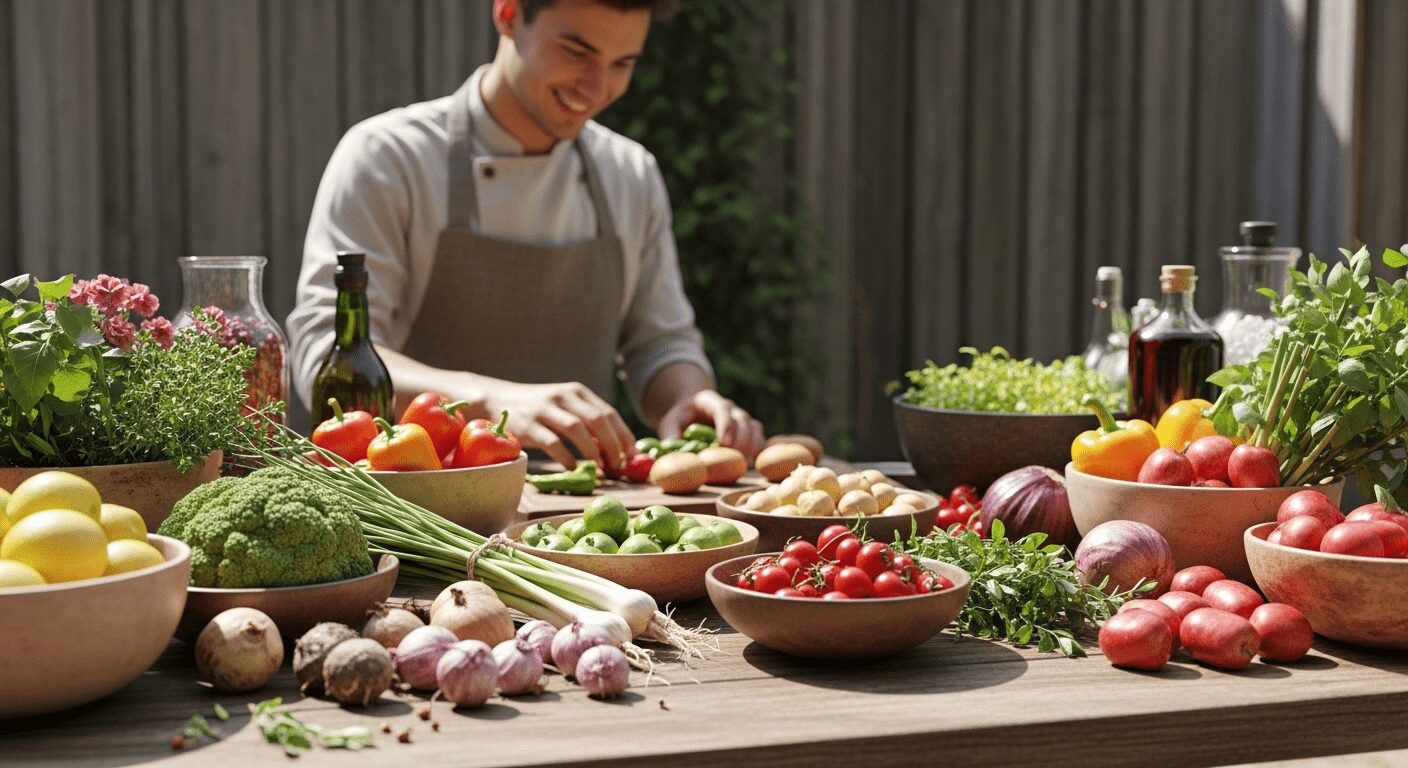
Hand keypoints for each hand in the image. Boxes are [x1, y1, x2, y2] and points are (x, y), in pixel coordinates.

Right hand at [483, 381, 634, 472]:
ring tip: (600, 468)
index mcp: (576, 392)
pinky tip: (574, 468)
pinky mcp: (527, 425)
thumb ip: (586, 422)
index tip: (632, 456)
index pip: (609, 413)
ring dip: (593, 451)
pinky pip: (553, 443)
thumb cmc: (536, 409)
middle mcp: (563, 397)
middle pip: (598, 420)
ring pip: (577, 429)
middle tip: (618, 466)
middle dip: (613, 445)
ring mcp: (544, 410)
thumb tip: (614, 448)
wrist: (495, 400)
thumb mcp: (563, 407)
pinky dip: (567, 457)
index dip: (623, 435)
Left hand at [657, 390, 764, 460]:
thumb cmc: (681, 418)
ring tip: (747, 465)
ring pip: (754, 427)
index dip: (726, 425)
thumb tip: (672, 451)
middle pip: (742, 419)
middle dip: (741, 440)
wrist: (692, 413)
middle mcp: (729, 407)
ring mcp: (740, 419)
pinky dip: (757, 450)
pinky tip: (752, 464)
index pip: (722, 408)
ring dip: (753, 446)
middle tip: (735, 459)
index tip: (724, 443)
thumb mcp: (670, 422)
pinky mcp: (747, 431)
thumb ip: (670, 434)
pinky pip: (759, 438)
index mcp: (709, 401)